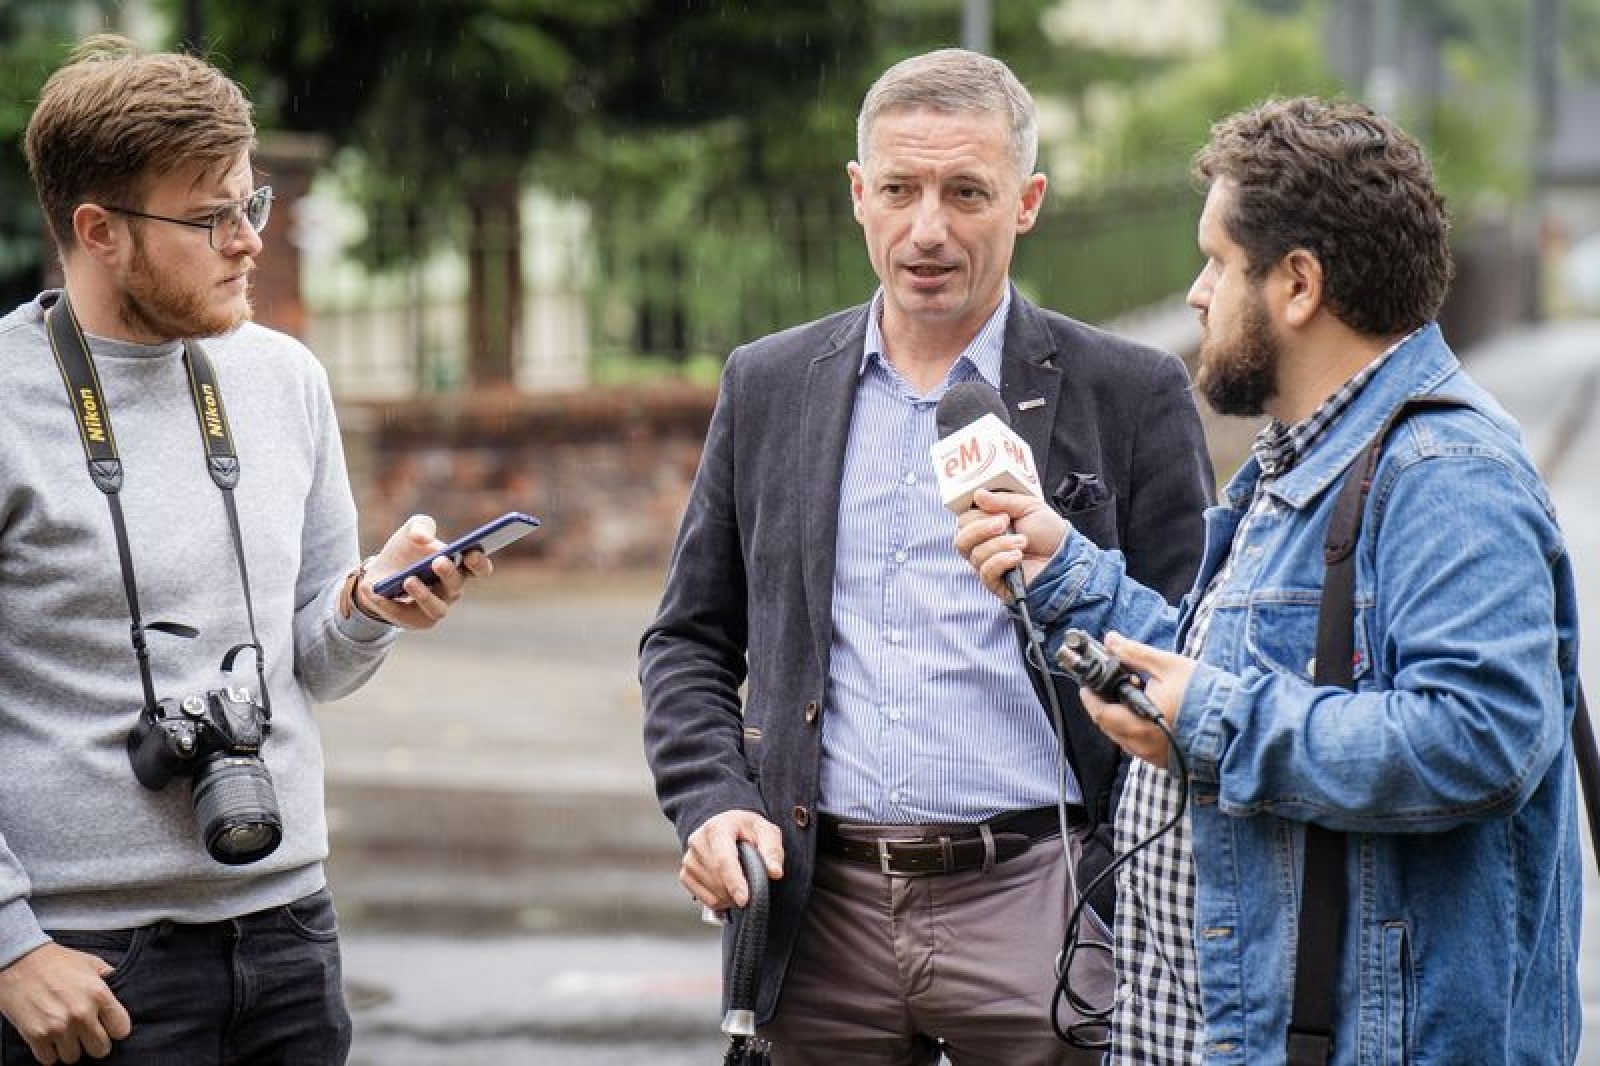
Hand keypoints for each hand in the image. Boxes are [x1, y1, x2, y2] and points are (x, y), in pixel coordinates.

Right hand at [0, 943, 130, 1062]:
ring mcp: (58, 1027)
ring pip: (73, 1057)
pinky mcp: (36, 1035)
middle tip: (86, 1034)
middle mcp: (81, 1014)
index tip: (108, 1027)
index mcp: (99, 994)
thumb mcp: (89, 962)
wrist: (19, 961)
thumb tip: (117, 982)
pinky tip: (48, 1038)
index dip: (115, 1029)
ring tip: (65, 1034)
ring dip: (69, 1048)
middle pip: (100, 1049)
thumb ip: (107, 975)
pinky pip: (49, 1059)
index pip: (121, 1029)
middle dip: (94, 1043)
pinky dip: (49, 1052)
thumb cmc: (55, 961)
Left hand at [355, 515, 494, 630]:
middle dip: (448, 574)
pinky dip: (391, 606)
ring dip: (424, 595)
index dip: (479, 563)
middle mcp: (451, 590)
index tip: (471, 553)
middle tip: (438, 561)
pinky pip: (406, 616)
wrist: (379, 573)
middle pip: (457, 585)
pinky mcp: (415, 621)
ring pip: (438, 608)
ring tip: (408, 580)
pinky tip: (378, 593)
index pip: (478, 569)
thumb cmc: (405, 551)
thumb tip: (422, 538)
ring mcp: (436, 607)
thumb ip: (421, 526)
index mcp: (458, 567)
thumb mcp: (412, 530)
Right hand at [681, 810, 783, 910]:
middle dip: (737, 891)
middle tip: (755, 888)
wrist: (729, 827)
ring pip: (711, 892)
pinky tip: (730, 891)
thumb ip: (773, 850)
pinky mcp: (685, 874)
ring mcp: (689, 859)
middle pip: (717, 878)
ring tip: (742, 886)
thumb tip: (774, 872)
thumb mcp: (767, 832)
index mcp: (717, 828)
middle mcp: (697, 841)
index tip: (744, 900)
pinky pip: (704, 899)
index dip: (734, 881)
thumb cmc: (749, 830)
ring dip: (731, 898)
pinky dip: (720, 902)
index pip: (724, 859)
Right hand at [952, 488, 1068, 599]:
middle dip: (981, 528)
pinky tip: (1017, 557)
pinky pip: (985, 572)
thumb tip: (978, 494)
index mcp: (988, 526)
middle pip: (962, 539)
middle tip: (1004, 522)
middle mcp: (984, 545)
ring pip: (975, 554)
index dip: (975, 514)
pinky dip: (1001, 561)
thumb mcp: (1029, 507)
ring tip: (1022, 542)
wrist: (1065, 558)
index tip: (996, 510)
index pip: (964, 520)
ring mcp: (988, 565)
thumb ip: (1003, 500)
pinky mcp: (996, 583)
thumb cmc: (1049, 533)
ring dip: (999, 545)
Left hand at [1078, 633, 1196, 767]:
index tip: (1088, 684)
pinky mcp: (1163, 761)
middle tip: (1108, 686)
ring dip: (1118, 718)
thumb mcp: (1167, 666)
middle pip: (1107, 726)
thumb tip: (1111, 641)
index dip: (1090, 697)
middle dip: (1103, 705)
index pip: (1100, 713)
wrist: (1237, 722)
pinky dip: (1134, 729)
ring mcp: (1153, 756)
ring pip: (1121, 737)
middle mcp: (1143, 745)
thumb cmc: (1205, 695)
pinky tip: (1145, 714)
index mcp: (1140, 723)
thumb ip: (1134, 653)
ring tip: (1130, 697)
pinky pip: (1137, 746)